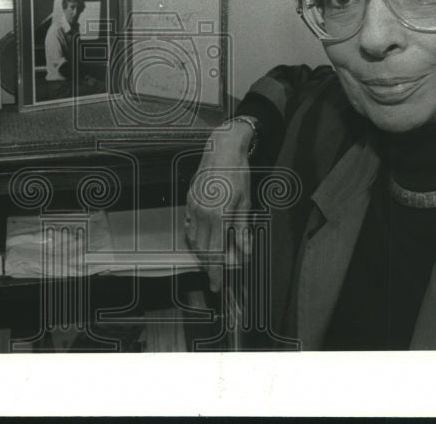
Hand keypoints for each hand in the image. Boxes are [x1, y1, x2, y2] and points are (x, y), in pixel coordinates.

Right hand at [185, 122, 253, 291]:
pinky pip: (189, 225)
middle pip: (202, 249)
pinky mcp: (189, 200)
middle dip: (209, 267)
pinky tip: (202, 241)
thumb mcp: (246, 201)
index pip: (216, 252)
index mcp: (219, 215)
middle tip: (216, 279)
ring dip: (202, 253)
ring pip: (193, 239)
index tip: (217, 286)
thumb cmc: (237, 173)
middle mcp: (202, 213)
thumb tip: (244, 252)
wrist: (221, 149)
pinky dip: (195, 238)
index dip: (217, 272)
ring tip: (212, 262)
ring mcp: (192, 206)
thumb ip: (242, 229)